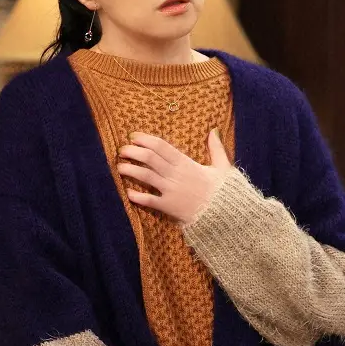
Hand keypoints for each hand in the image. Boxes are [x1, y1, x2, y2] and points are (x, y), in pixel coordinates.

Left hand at [117, 129, 232, 223]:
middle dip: (133, 152)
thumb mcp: (223, 167)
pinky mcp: (169, 206)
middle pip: (150, 158)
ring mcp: (171, 190)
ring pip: (146, 176)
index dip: (145, 139)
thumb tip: (214, 131)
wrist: (225, 214)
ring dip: (130, 170)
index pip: (162, 146)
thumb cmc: (223, 191)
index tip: (133, 136)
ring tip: (119, 167)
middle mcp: (176, 174)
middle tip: (122, 150)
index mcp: (186, 163)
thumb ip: (216, 148)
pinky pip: (149, 200)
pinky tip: (128, 193)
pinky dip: (137, 197)